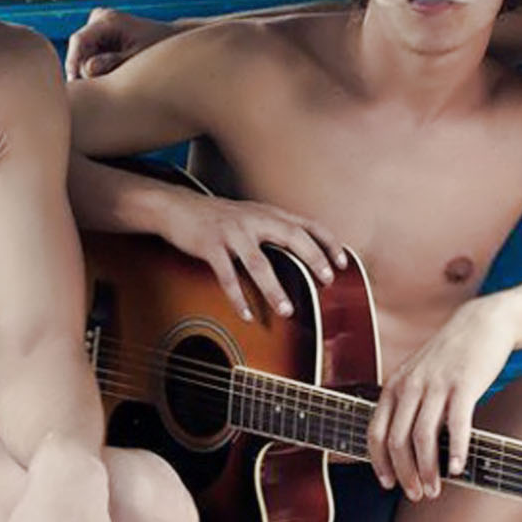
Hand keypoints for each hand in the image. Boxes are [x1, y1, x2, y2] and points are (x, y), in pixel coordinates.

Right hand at [64, 8, 175, 79]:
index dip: (72, 62)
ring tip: (116, 77)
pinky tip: (113, 73)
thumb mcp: (137, 56)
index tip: (74, 82)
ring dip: (92, 72)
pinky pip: (87, 59)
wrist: (167, 38)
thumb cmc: (156, 46)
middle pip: (78, 51)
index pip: (79, 40)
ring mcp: (96, 28)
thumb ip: (114, 62)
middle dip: (86, 71)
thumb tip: (88, 69)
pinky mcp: (96, 38)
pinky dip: (96, 70)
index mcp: (107, 20)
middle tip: (106, 85)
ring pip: (82, 57)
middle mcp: (97, 20)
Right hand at [158, 193, 346, 321]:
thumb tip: (304, 253)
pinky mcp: (210, 245)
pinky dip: (237, 297)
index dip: (327, 241)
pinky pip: (226, 275)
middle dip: (312, 258)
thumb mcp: (252, 216)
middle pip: (290, 237)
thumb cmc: (219, 218)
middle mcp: (254, 220)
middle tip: (327, 280)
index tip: (343, 261)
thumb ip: (275, 229)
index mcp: (268, 214)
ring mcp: (232, 232)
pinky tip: (247, 314)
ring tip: (287, 310)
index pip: (306, 224)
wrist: (178, 207)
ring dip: (274, 289)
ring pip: (258, 263)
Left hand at [367, 299, 513, 500]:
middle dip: (404, 474)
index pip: (376, 432)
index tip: (387, 483)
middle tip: (416, 493)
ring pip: (422, 438)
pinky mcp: (464, 385)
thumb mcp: (416, 374)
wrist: (481, 324)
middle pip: (397, 441)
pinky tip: (457, 468)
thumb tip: (400, 443)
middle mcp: (411, 385)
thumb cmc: (449, 355)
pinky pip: (457, 425)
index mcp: (395, 385)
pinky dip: (455, 451)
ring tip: (435, 488)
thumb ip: (405, 402)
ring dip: (427, 470)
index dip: (379, 463)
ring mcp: (437, 385)